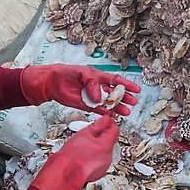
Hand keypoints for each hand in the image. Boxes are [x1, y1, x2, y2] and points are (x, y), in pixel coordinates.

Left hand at [20, 63, 140, 115]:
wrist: (52, 82)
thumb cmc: (66, 73)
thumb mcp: (81, 73)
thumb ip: (92, 83)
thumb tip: (99, 97)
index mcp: (98, 76)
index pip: (115, 80)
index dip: (127, 85)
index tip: (136, 89)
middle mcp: (97, 87)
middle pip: (114, 93)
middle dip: (124, 98)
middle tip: (133, 103)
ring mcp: (92, 97)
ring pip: (108, 103)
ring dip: (117, 107)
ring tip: (126, 112)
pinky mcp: (86, 105)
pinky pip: (98, 110)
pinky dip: (106, 113)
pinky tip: (113, 116)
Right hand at [30, 115, 118, 189]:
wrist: (64, 172)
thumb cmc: (71, 156)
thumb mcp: (84, 134)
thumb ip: (98, 125)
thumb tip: (106, 119)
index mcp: (106, 146)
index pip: (114, 130)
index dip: (110, 124)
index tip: (106, 122)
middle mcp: (108, 157)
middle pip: (110, 141)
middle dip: (102, 136)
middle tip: (91, 134)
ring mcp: (104, 166)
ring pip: (105, 152)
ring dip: (98, 147)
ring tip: (84, 146)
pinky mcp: (99, 172)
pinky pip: (100, 161)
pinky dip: (95, 157)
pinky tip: (85, 155)